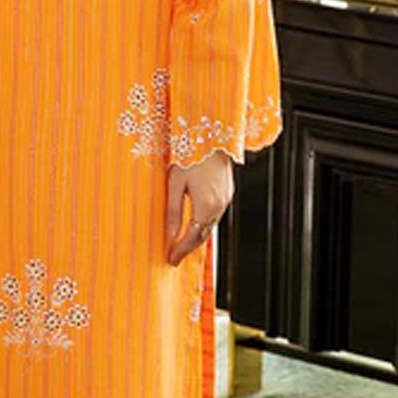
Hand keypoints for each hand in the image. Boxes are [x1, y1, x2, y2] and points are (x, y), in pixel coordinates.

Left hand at [166, 150, 233, 265]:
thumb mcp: (175, 184)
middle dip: (188, 248)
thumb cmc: (189, 156)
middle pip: (203, 235)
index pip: (192, 237)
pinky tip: (194, 226)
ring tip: (181, 244)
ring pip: (210, 226)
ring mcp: (225, 200)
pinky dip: (203, 225)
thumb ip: (173, 211)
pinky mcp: (227, 193)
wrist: (211, 138)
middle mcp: (219, 206)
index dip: (181, 250)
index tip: (171, 260)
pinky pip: (215, 216)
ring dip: (196, 237)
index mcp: (206, 206)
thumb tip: (170, 234)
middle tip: (174, 256)